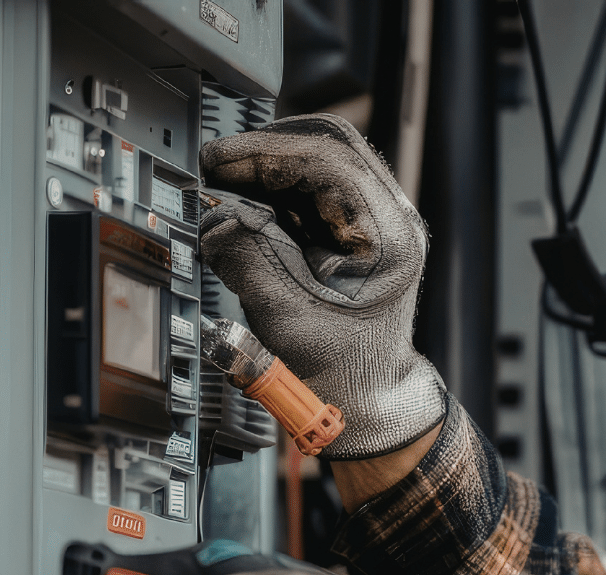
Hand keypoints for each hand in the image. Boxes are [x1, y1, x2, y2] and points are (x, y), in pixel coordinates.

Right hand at [199, 114, 445, 459]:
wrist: (369, 397)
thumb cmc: (340, 369)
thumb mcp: (285, 318)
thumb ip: (247, 259)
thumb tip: (214, 215)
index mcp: (389, 237)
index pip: (329, 163)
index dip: (265, 155)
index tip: (219, 162)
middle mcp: (392, 218)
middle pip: (331, 145)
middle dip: (269, 150)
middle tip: (220, 165)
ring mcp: (379, 219)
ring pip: (323, 160)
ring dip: (272, 167)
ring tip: (228, 184)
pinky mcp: (358, 229)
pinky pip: (317, 188)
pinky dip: (278, 188)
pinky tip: (249, 203)